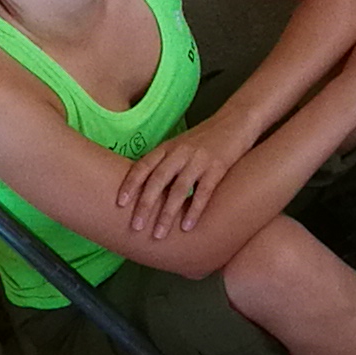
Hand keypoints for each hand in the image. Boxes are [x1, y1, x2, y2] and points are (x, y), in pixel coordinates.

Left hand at [118, 119, 255, 239]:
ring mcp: (199, 159)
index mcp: (168, 147)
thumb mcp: (181, 145)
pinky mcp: (218, 166)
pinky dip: (194, 210)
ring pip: (178, 189)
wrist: (236, 120)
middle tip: (136, 227)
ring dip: (167, 214)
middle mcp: (180, 152)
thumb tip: (146, 190)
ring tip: (159, 234)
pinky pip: (204, 191)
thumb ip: (165, 162)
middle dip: (145, 205)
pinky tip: (188, 227)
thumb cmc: (206, 138)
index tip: (119, 203)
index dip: (130, 184)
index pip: (143, 166)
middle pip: (157, 180)